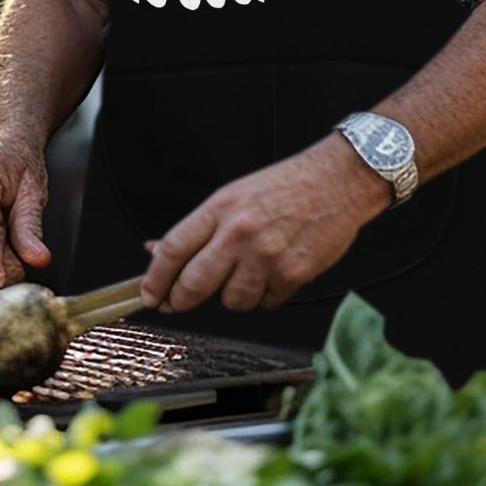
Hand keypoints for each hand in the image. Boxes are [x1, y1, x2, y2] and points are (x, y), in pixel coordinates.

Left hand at [140, 137, 391, 313]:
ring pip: (232, 300)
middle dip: (180, 300)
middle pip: (194, 282)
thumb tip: (158, 250)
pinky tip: (272, 273)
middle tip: (178, 302)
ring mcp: (267, 256)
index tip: (149, 294)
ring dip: (233, 296)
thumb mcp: (232, 196)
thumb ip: (198, 228)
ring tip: (245, 274)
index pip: (175, 249)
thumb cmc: (283, 187)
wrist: (335, 183)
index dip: (155, 278)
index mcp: (220, 208)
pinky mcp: (294, 274)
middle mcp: (239, 233)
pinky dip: (265, 296)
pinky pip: (267, 302)